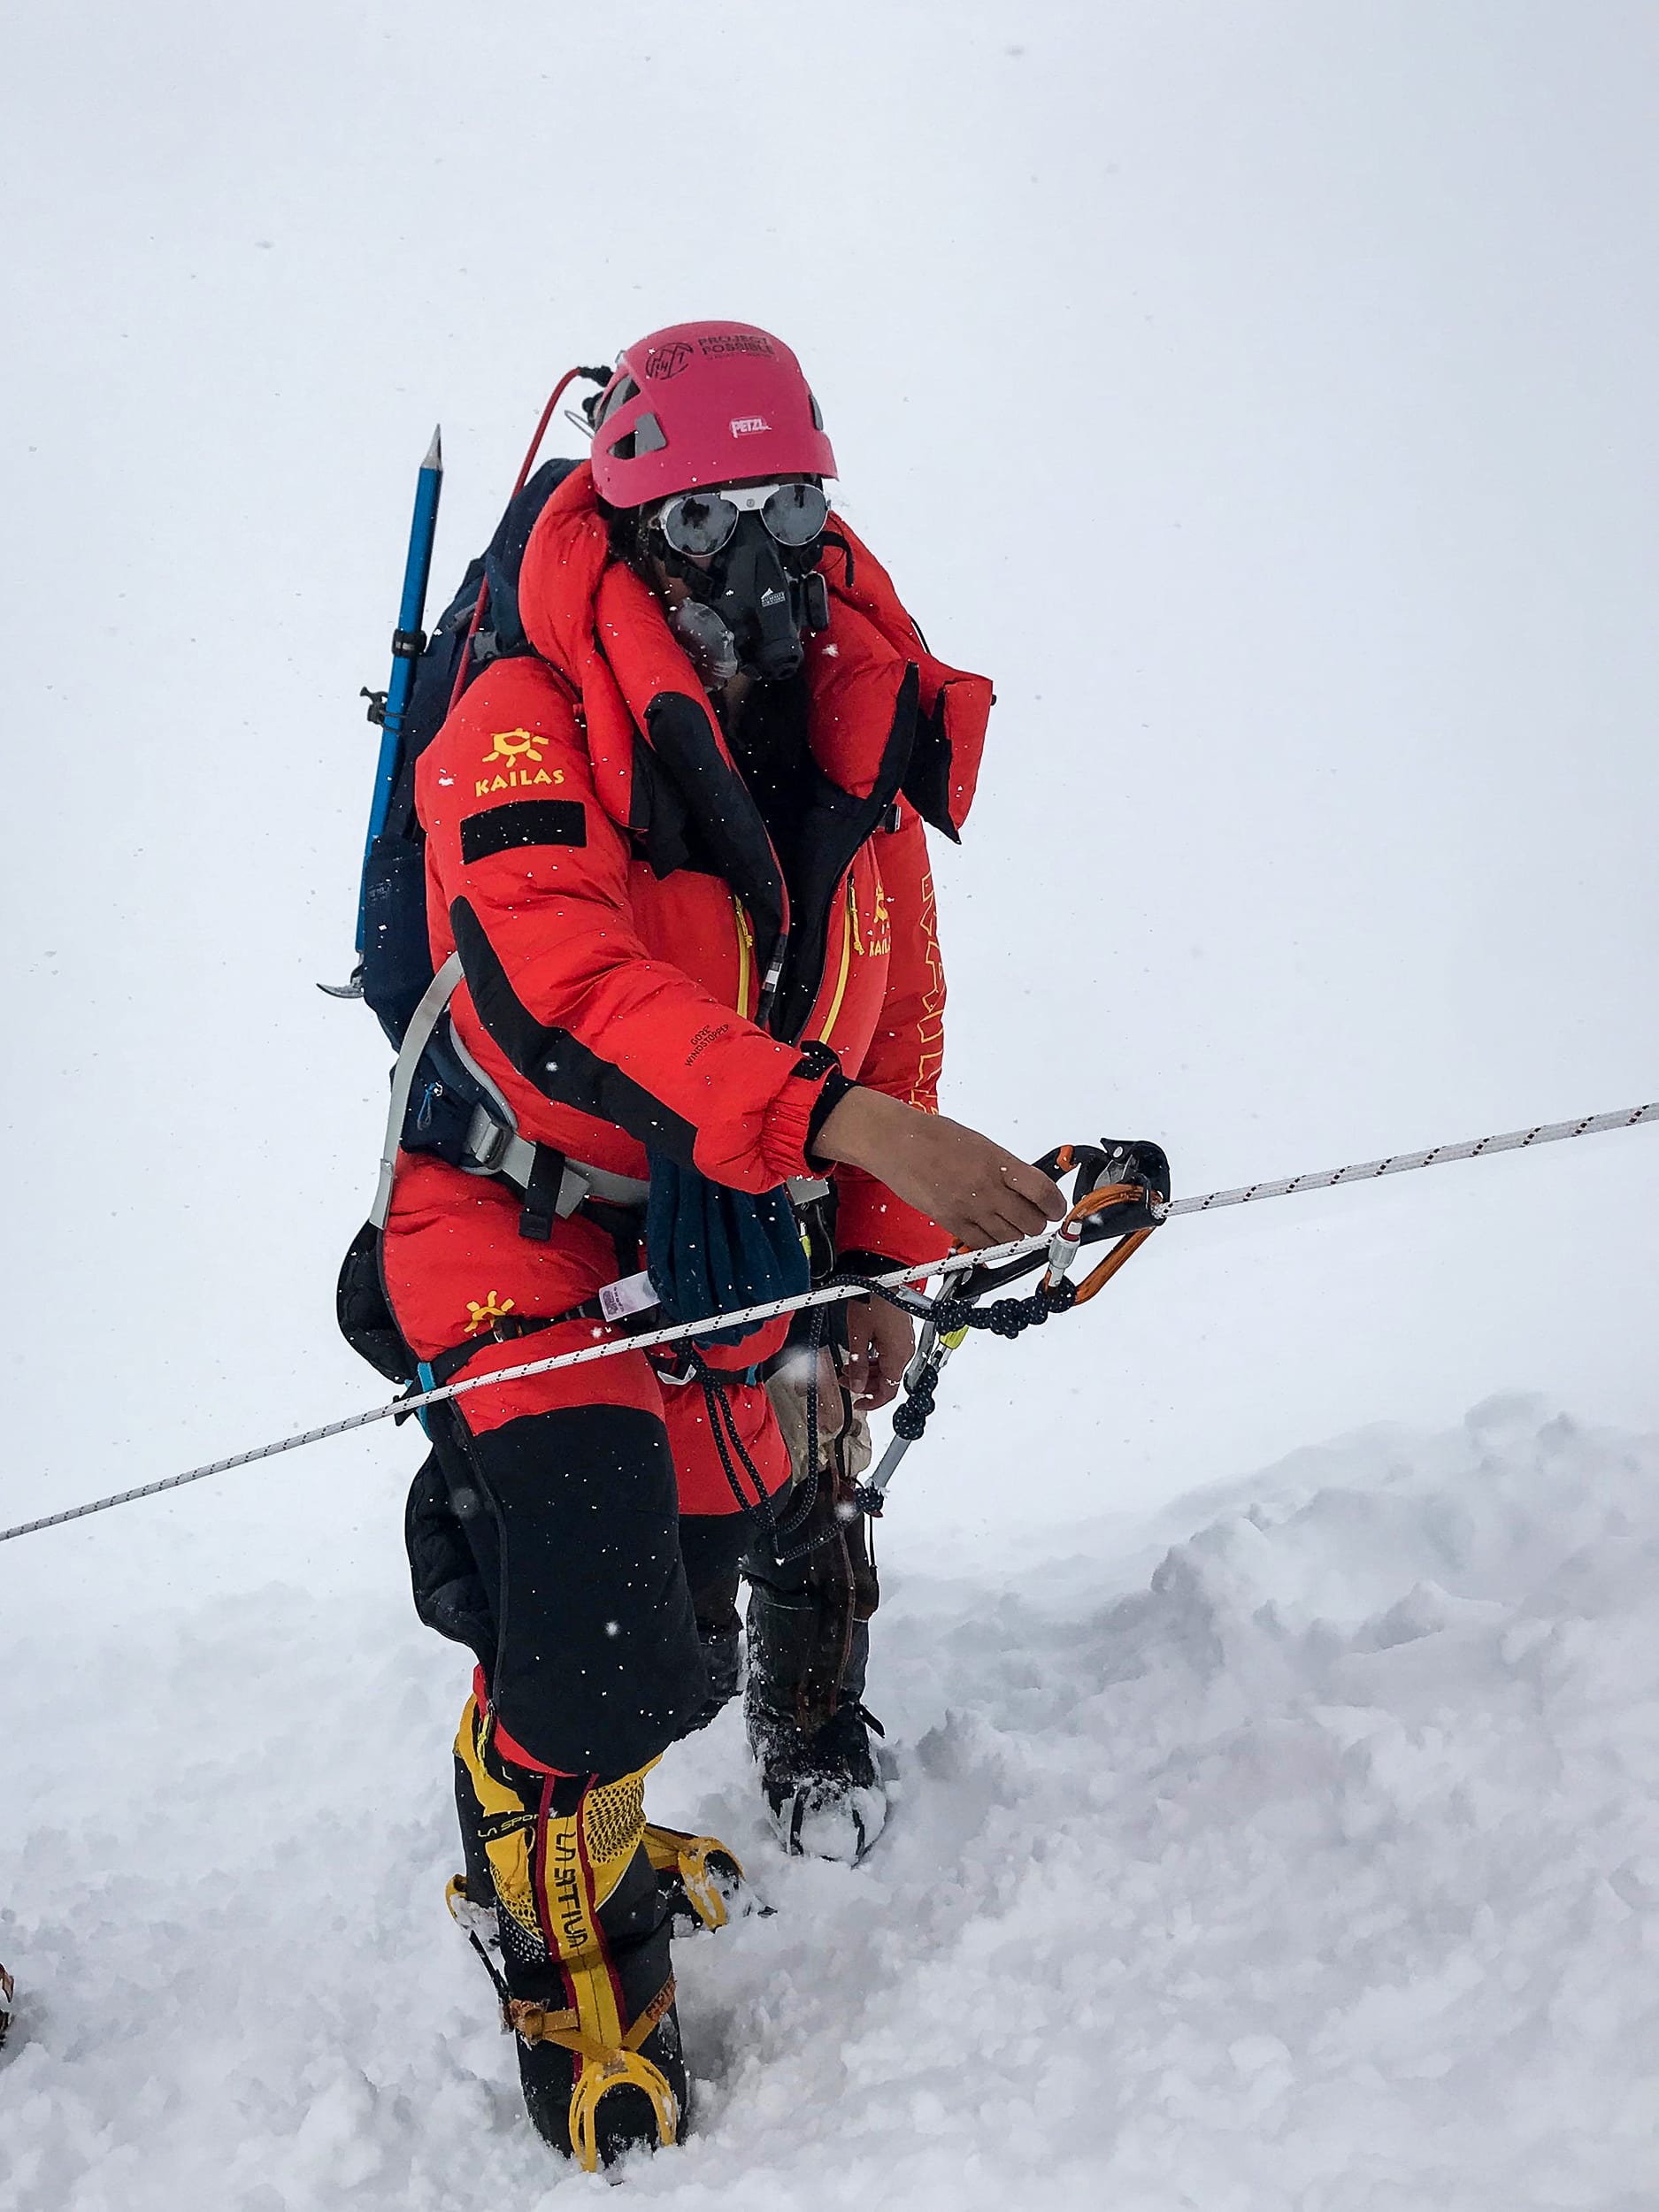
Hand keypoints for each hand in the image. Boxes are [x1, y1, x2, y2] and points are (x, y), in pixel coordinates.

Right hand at [813, 1090, 1065, 1249]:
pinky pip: (983, 1245)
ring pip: (1010, 1239)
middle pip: (1031, 1223)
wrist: (897, 1143)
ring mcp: (969, 1208)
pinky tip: (989, 1231)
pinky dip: (992, 1243)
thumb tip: (1028, 1186)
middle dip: (1036, 1222)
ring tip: (1008, 1223)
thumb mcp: (981, 1144)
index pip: (1043, 1192)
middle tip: (1030, 1215)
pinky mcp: (950, 1223)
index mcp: (998, 1162)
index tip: (1056, 1208)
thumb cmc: (936, 1137)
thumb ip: (1005, 1167)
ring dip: (1015, 1235)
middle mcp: (987, 1188)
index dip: (1056, 1206)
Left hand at [842, 1294, 914, 1409]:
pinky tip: (860, 1355)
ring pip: (887, 1367)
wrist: (883, 1276)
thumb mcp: (858, 1336)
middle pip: (887, 1380)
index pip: (889, 1391)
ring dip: (867, 1371)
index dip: (872, 1402)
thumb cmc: (873, 1300)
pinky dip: (874, 1359)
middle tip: (845, 1380)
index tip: (858, 1404)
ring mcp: (904, 1341)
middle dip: (865, 1383)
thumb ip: (857, 1365)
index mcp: (898, 1355)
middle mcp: (905, 1350)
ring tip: (848, 1367)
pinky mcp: (901, 1333)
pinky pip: (889, 1354)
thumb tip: (855, 1385)